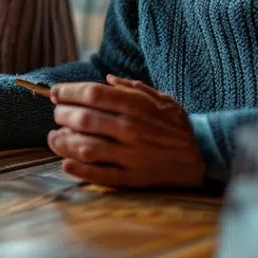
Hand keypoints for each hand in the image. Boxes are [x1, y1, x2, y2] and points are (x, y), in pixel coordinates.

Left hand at [48, 75, 203, 188]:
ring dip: (63, 141)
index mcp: (137, 106)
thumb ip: (133, 88)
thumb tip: (106, 79)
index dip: (68, 91)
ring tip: (54, 137)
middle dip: (62, 114)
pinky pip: (98, 174)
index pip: (92, 93)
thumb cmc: (177, 127)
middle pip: (83, 118)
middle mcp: (131, 128)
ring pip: (85, 146)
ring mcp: (131, 154)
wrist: (203, 158)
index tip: (55, 93)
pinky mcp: (132, 178)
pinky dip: (77, 169)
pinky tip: (65, 162)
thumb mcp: (163, 100)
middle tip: (57, 115)